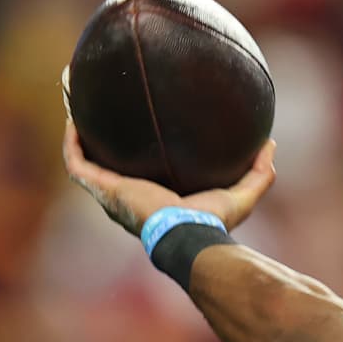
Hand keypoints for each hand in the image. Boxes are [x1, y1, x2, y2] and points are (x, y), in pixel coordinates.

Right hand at [62, 118, 275, 236]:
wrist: (189, 235)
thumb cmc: (212, 223)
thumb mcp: (242, 195)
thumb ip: (259, 172)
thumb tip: (270, 144)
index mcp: (154, 199)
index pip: (141, 175)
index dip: (136, 156)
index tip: (138, 132)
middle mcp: (127, 197)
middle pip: (106, 166)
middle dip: (100, 142)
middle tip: (99, 112)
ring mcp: (111, 195)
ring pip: (84, 161)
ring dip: (77, 135)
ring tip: (75, 106)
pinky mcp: (103, 188)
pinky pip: (77, 162)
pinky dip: (72, 140)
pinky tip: (73, 116)